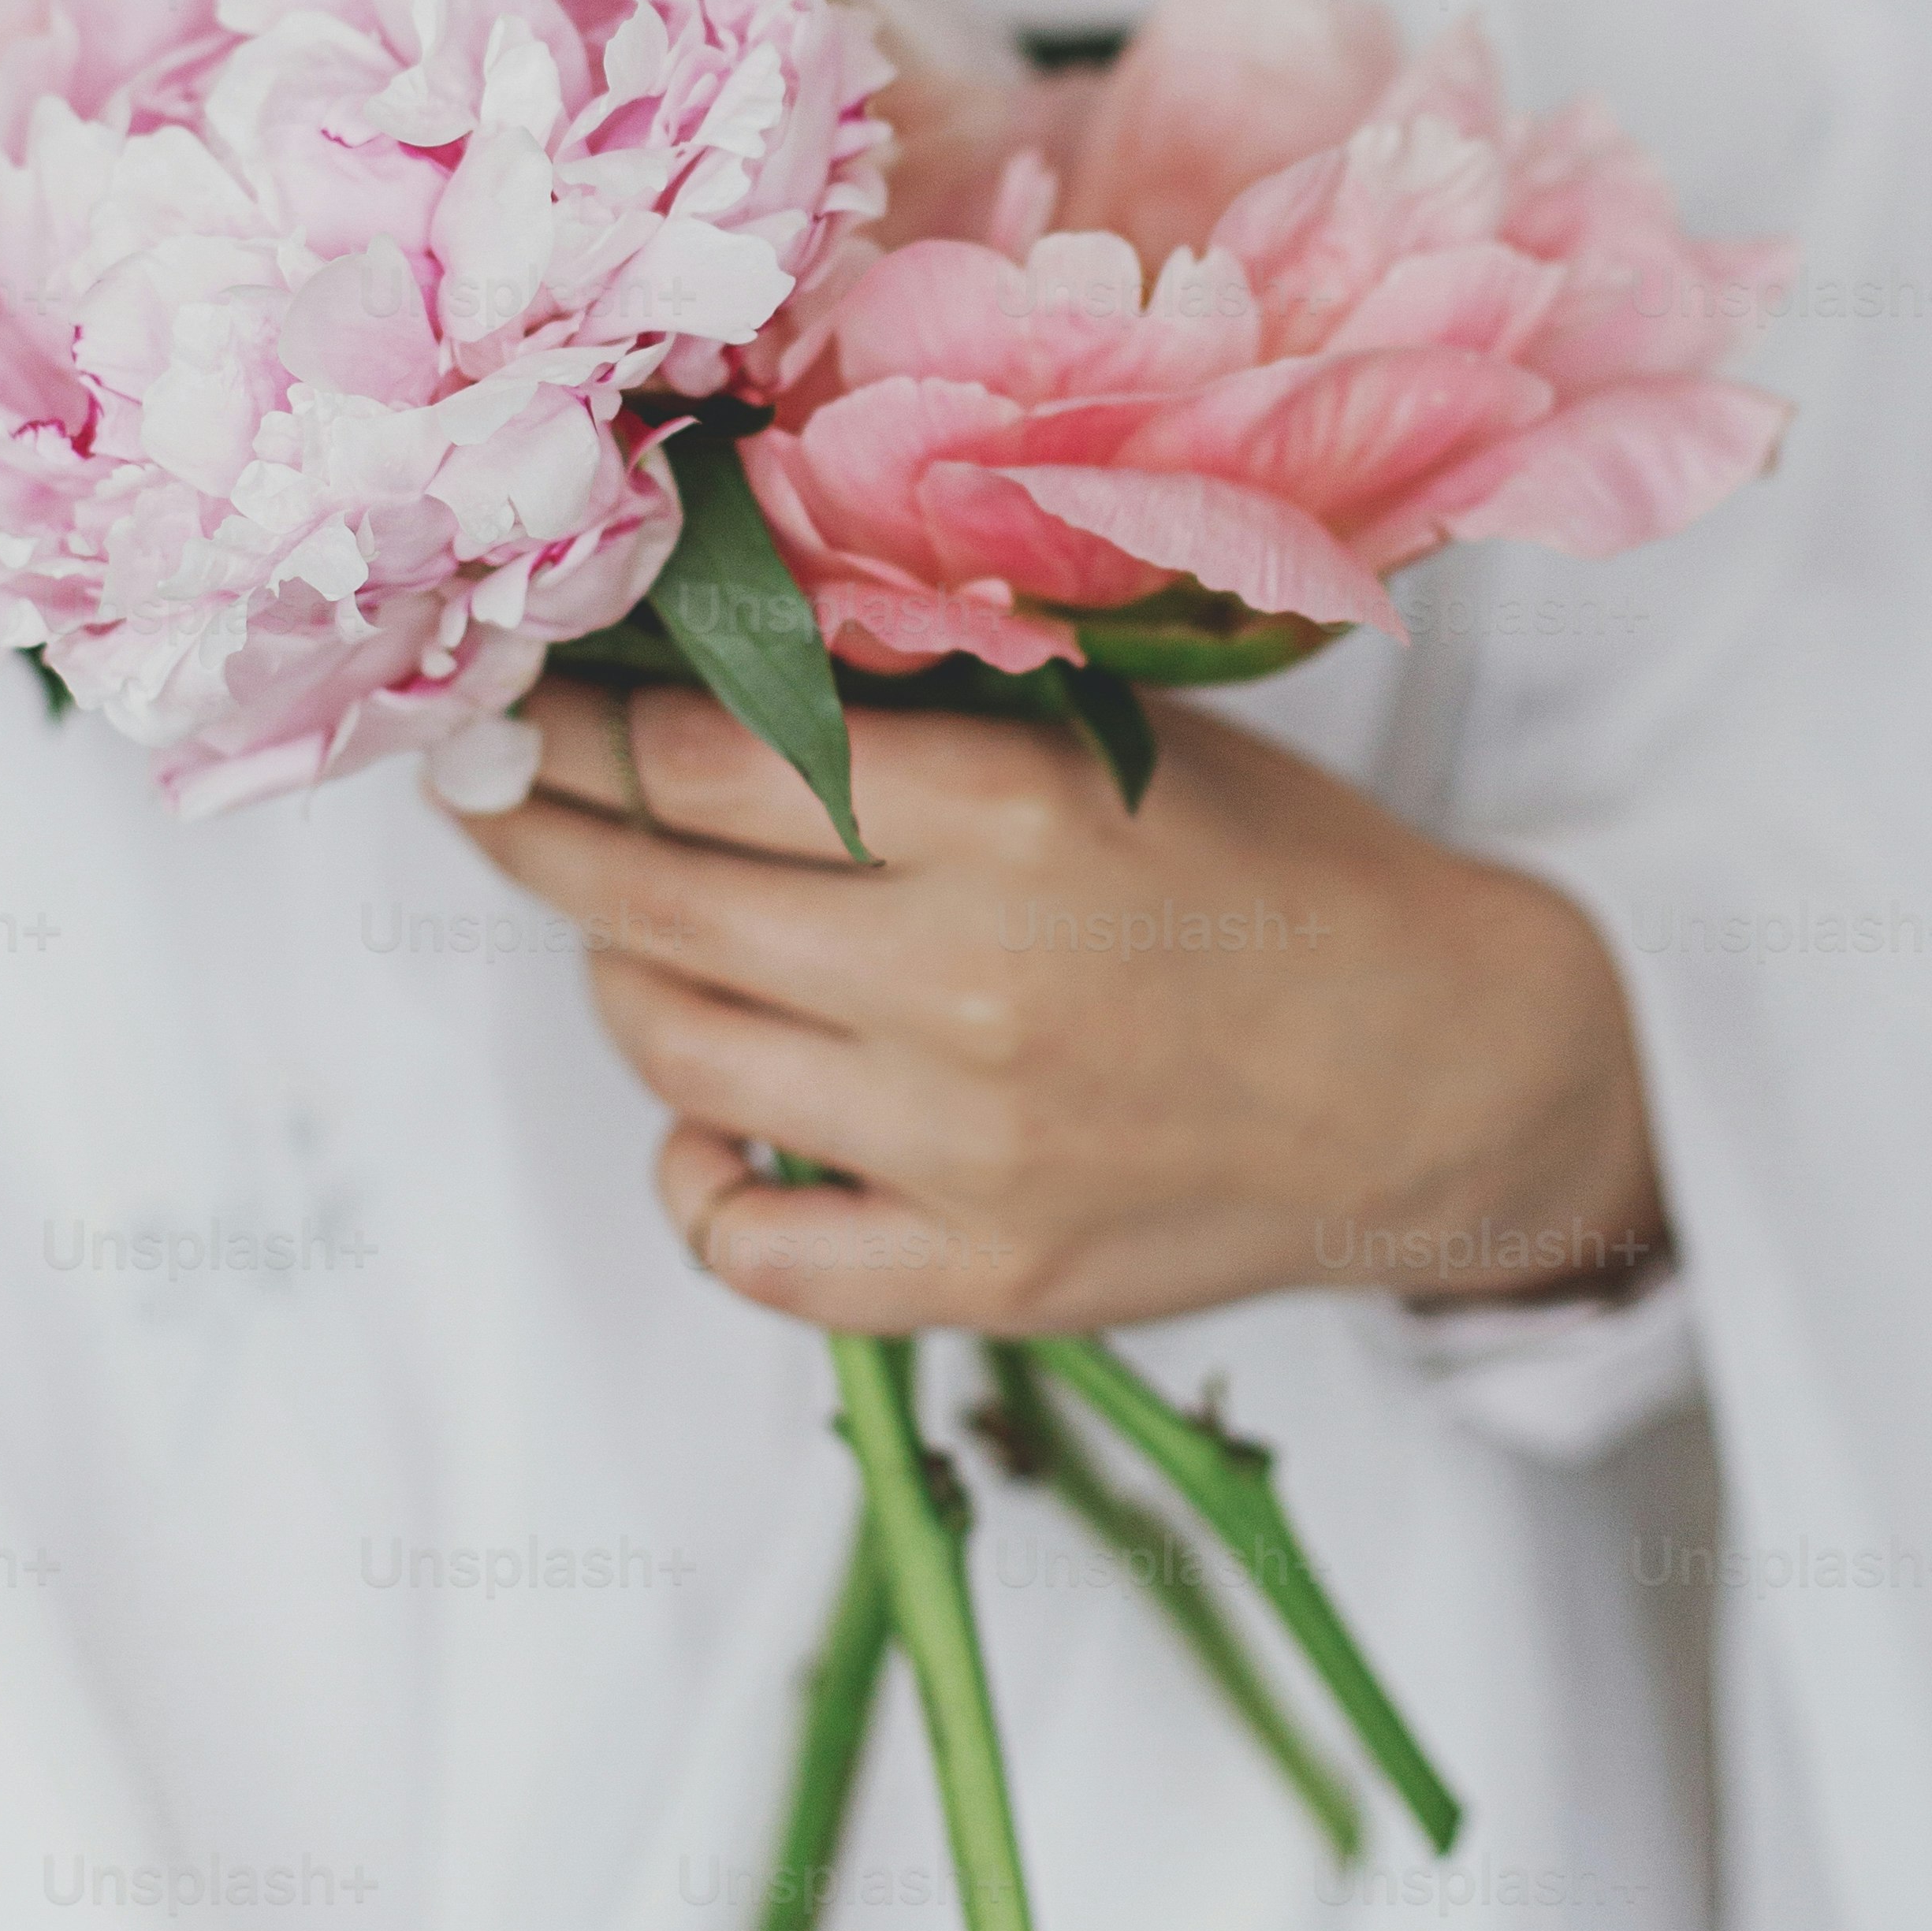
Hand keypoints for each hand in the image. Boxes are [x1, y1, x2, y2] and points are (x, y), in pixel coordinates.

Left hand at [463, 675, 1666, 1335]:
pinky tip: (716, 1123)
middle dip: (535, 830)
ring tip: (633, 927)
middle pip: (653, 901)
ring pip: (677, 1057)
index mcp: (1010, 820)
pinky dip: (699, 1182)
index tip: (517, 688)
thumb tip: (714, 652)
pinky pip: (750, 1249)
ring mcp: (967, 1150)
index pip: (700, 760)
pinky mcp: (983, 1278)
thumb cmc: (1277, 872)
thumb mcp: (1115, 737)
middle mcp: (969, 985)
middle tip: (483, 787)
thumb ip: (928, 709)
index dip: (577, 720)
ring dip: (622, 980)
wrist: (1449, 1075)